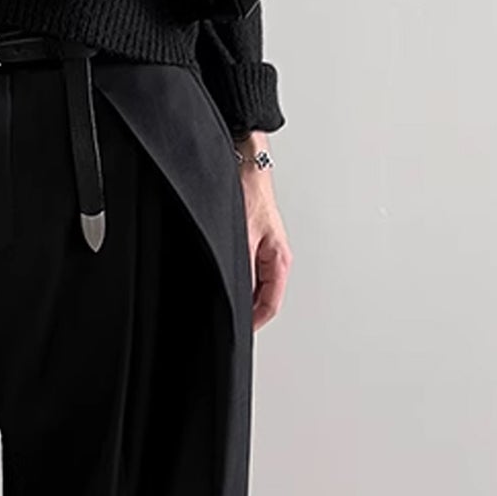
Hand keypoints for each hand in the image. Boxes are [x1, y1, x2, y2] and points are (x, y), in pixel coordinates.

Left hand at [235, 135, 291, 330]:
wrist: (245, 161)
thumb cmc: (248, 191)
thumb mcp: (242, 237)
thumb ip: (242, 270)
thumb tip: (236, 298)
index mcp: (279, 259)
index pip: (270, 305)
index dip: (253, 323)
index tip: (236, 334)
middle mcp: (274, 257)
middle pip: (263, 298)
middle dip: (245, 312)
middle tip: (224, 323)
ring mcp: (263, 250)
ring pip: (253, 285)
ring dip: (239, 294)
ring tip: (218, 304)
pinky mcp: (251, 241)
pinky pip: (245, 270)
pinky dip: (235, 279)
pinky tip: (217, 279)